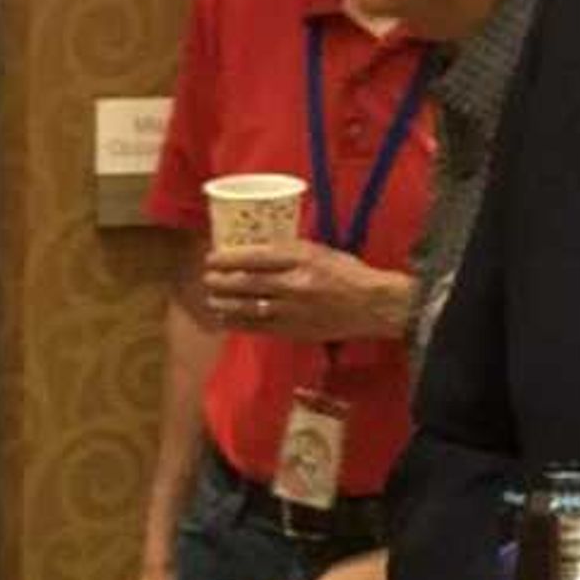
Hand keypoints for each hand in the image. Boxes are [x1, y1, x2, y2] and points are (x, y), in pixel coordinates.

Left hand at [199, 239, 410, 343]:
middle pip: (248, 283)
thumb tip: (255, 249)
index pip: (256, 257)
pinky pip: (260, 327)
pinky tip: (226, 320)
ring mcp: (293, 310)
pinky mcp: (295, 330)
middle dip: (221, 281)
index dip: (229, 258)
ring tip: (211, 300)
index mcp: (302, 259)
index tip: (212, 258)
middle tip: (207, 279)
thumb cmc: (347, 273)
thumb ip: (289, 251)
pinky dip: (239, 323)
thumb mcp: (319, 251)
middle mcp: (295, 284)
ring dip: (225, 304)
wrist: (372, 305)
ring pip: (249, 307)